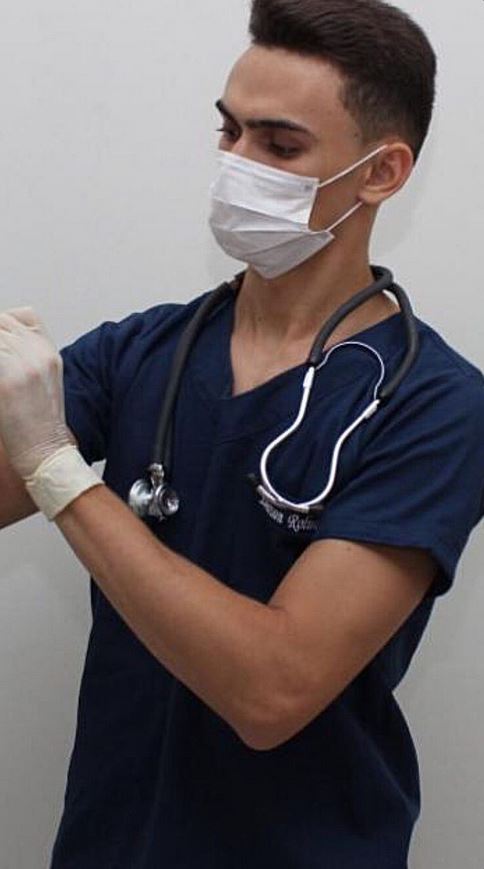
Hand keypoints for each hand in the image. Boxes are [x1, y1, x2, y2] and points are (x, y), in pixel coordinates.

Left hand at [0, 307, 71, 478]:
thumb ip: (25, 357)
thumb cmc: (40, 425)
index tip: (0, 338)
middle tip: (1, 367)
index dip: (4, 322)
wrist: (45, 451)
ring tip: (0, 377)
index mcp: (49, 352)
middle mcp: (38, 353)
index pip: (23, 315)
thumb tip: (5, 348)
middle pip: (2, 322)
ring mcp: (23, 364)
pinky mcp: (6, 380)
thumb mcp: (44, 381)